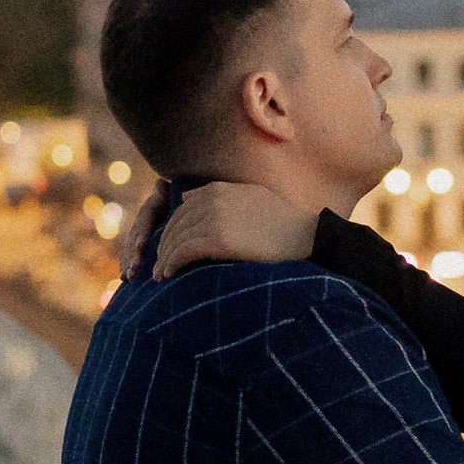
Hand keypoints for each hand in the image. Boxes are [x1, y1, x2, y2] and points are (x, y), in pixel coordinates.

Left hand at [155, 180, 321, 276]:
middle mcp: (212, 200)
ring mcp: (213, 219)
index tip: (168, 246)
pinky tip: (168, 274)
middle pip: (175, 224)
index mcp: (217, 189)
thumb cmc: (282, 222)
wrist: (304, 237)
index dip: (171, 229)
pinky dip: (171, 264)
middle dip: (164, 245)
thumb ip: (220, 194)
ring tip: (160, 274)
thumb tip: (187, 197)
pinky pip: (183, 252)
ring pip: (176, 239)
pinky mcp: (217, 240)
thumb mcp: (251, 196)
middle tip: (158, 264)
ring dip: (164, 258)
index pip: (182, 210)